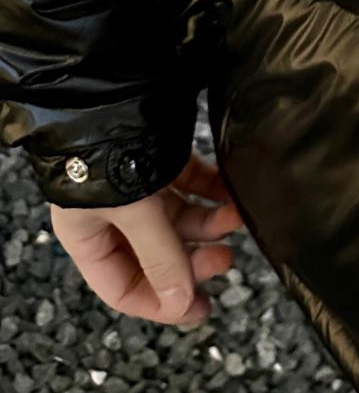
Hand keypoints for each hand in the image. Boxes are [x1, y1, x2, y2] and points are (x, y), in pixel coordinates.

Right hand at [50, 149, 244, 326]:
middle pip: (156, 256)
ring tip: (235, 219)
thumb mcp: (132, 212)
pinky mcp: (161, 157)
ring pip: (178, 221)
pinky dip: (212, 192)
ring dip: (209, 224)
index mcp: (89, 236)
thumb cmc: (108, 150)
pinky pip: (190, 185)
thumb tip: (182, 307)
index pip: (123, 288)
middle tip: (226, 261)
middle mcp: (113, 215)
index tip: (200, 309)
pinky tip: (232, 195)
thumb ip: (160, 258)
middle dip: (192, 261)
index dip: (161, 303)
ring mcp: (138, 185)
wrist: (112, 84)